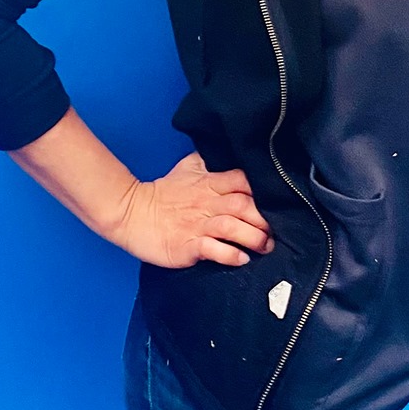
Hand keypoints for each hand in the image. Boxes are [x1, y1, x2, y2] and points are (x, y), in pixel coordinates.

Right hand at [112, 154, 274, 268]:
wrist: (131, 214)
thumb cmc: (163, 194)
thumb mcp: (187, 169)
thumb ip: (210, 161)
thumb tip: (229, 150)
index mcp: (209, 183)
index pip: (243, 181)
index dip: (262, 191)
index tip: (276, 203)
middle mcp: (207, 203)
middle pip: (243, 206)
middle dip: (264, 219)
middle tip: (276, 231)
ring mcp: (197, 225)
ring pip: (232, 228)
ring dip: (253, 238)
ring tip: (265, 247)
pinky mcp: (187, 245)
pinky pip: (213, 250)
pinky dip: (230, 255)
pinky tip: (241, 259)